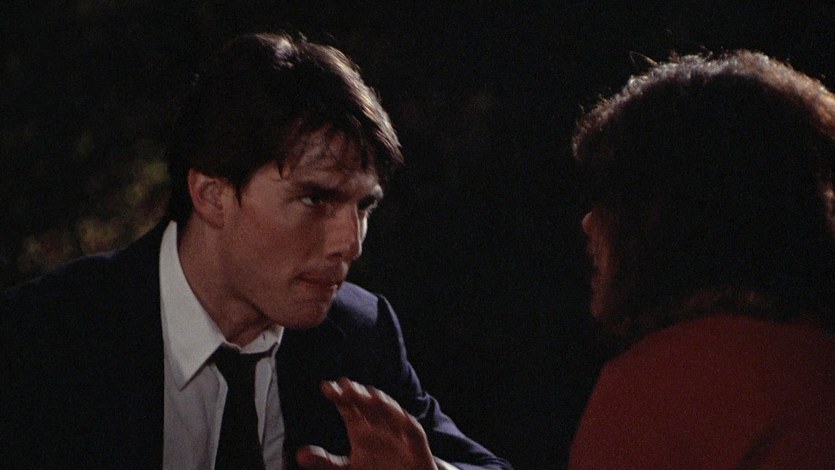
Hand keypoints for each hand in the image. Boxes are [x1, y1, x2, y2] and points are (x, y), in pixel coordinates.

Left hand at [296, 377, 438, 469]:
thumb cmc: (376, 469)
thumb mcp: (347, 469)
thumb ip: (325, 462)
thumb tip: (300, 454)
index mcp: (360, 427)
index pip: (348, 405)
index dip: (339, 395)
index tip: (326, 387)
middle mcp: (378, 424)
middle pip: (367, 404)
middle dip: (358, 394)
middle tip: (345, 386)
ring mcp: (398, 432)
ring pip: (391, 412)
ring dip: (382, 403)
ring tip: (369, 396)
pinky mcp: (415, 444)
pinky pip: (412, 430)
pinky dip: (406, 423)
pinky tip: (398, 417)